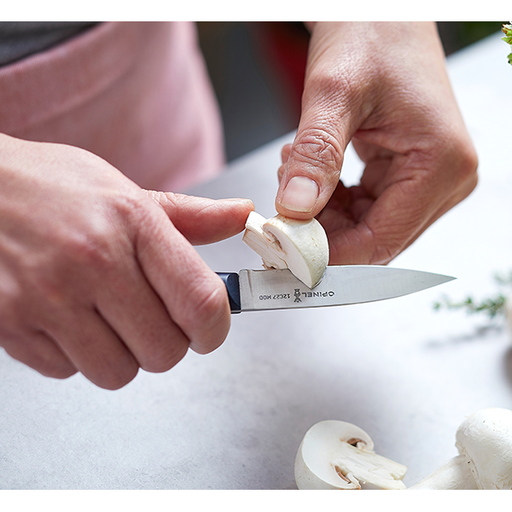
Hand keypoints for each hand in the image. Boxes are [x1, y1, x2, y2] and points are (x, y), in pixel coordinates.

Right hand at [0, 134, 252, 388]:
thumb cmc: (50, 187)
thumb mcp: (123, 190)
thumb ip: (190, 215)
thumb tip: (241, 216)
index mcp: (132, 223)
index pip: (201, 302)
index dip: (216, 328)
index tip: (211, 328)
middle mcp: (92, 262)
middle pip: (165, 352)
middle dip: (167, 343)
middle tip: (151, 317)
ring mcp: (47, 298)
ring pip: (118, 372)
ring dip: (120, 354)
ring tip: (103, 316)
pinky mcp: (11, 327)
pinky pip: (68, 372)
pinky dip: (74, 354)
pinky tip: (65, 317)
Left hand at [276, 22, 477, 263]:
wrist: (381, 12)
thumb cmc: (370, 33)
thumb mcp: (333, 91)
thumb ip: (315, 154)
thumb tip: (295, 210)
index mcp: (441, 165)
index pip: (379, 241)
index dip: (326, 254)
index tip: (282, 249)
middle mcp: (444, 180)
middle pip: (372, 240)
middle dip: (319, 233)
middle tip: (277, 211)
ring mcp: (428, 180)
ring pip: (363, 228)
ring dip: (320, 215)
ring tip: (293, 171)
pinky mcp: (408, 175)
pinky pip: (363, 210)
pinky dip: (330, 202)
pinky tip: (310, 172)